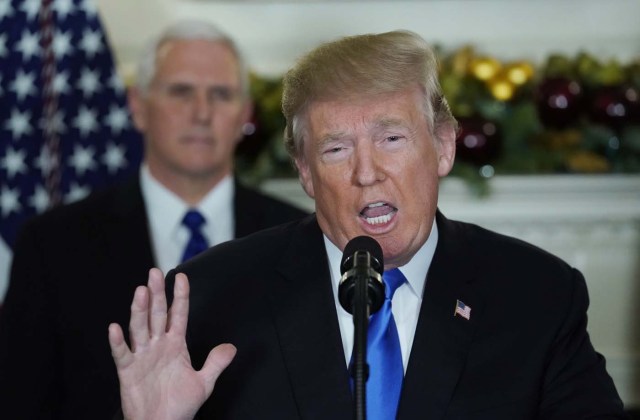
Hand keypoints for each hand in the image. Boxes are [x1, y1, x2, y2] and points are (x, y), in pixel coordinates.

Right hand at [108, 268, 235, 419]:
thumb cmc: (178, 406)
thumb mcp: (203, 383)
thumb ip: (216, 363)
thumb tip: (232, 347)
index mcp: (175, 345)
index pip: (178, 314)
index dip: (180, 296)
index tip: (182, 277)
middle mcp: (157, 345)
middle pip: (156, 314)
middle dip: (156, 293)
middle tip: (155, 273)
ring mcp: (142, 356)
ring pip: (139, 328)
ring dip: (139, 310)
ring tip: (141, 291)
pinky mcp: (128, 371)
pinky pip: (122, 354)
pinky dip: (117, 342)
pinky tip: (115, 328)